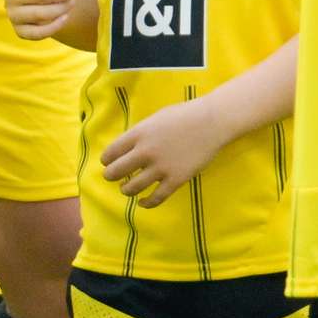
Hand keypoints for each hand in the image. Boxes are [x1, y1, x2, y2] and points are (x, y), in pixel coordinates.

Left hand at [102, 97, 242, 206]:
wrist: (212, 122)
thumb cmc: (184, 115)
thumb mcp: (156, 118)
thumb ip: (140, 133)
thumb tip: (126, 149)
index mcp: (139, 133)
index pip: (111, 152)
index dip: (106, 160)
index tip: (108, 162)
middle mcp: (145, 151)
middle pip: (115, 171)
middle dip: (110, 176)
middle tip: (112, 177)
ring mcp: (160, 167)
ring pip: (132, 188)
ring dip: (126, 190)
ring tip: (126, 188)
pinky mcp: (175, 180)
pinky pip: (155, 198)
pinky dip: (146, 203)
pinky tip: (143, 202)